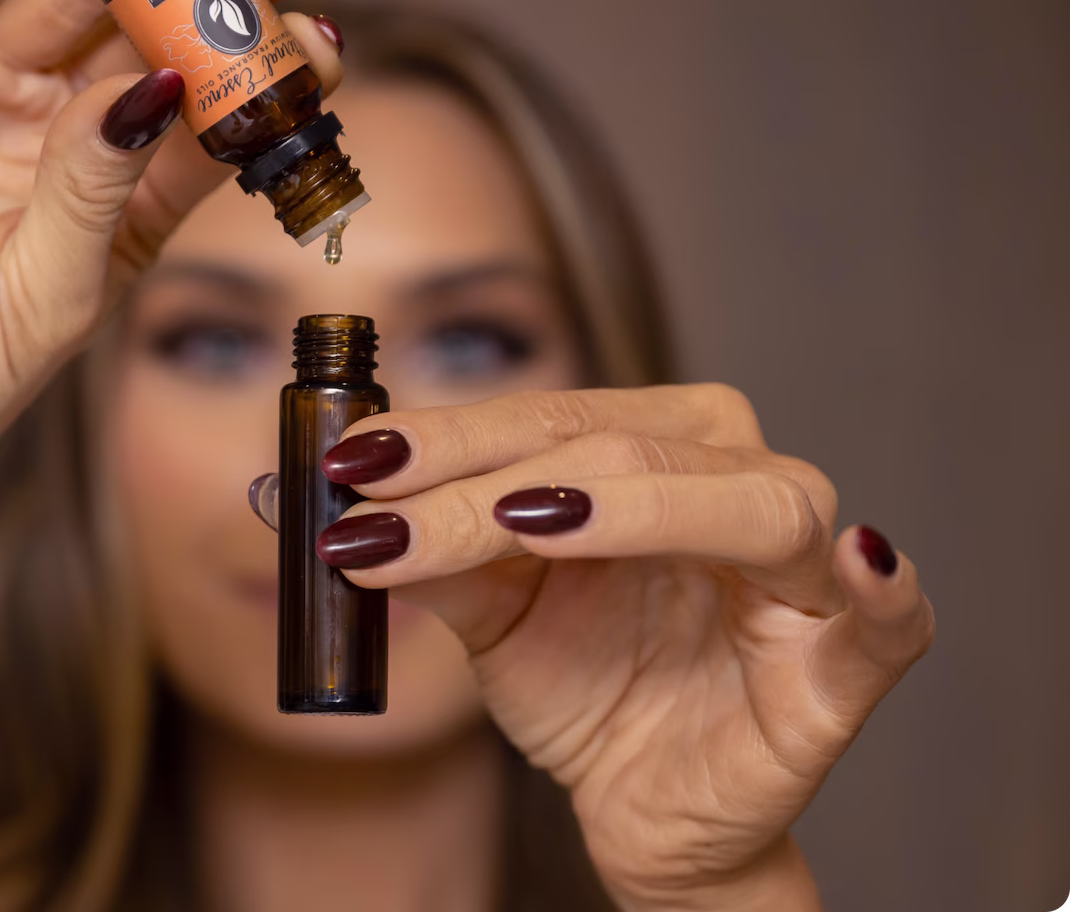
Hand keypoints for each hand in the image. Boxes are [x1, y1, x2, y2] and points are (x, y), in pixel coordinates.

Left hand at [313, 385, 934, 907]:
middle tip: (389, 508)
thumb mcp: (492, 615)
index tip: (354, 462)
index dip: (450, 434)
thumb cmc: (587, 687)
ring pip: (736, 505)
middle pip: (621, 448)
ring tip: (522, 521)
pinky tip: (854, 559)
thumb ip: (433, 555)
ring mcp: (804, 568)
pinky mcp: (847, 660)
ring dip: (625, 505)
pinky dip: (879, 585)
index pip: (551, 418)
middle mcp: (743, 479)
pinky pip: (888, 616)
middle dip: (490, 478)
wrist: (642, 807)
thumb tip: (336, 509)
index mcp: (662, 446)